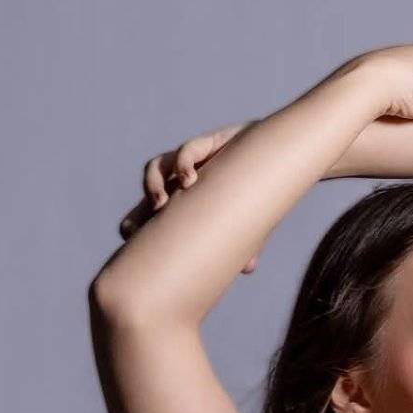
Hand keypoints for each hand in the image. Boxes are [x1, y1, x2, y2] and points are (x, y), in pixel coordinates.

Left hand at [117, 120, 263, 271]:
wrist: (282, 157)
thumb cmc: (258, 196)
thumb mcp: (248, 225)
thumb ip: (244, 246)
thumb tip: (248, 268)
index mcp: (185, 203)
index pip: (149, 213)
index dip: (135, 225)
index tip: (131, 239)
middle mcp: (183, 182)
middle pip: (147, 194)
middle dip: (138, 211)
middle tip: (136, 229)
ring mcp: (193, 162)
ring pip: (157, 168)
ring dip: (153, 185)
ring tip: (161, 204)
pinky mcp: (209, 144)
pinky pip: (187, 151)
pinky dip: (183, 163)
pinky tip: (188, 180)